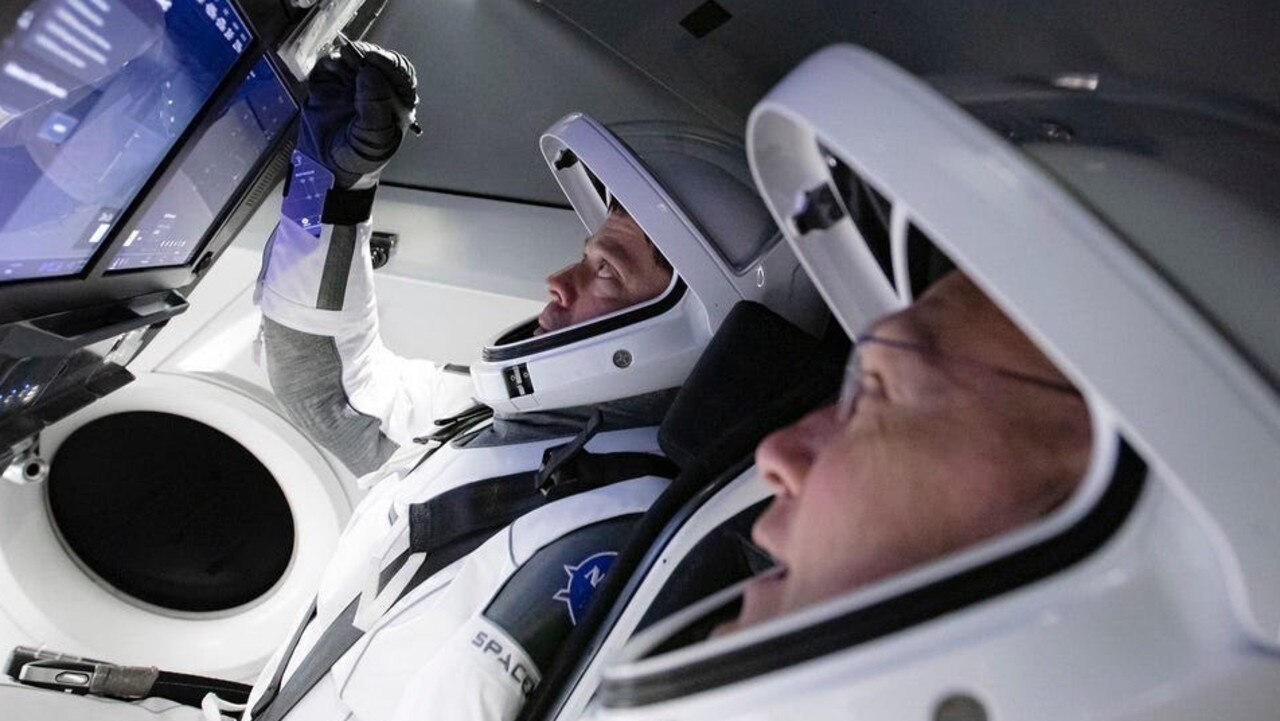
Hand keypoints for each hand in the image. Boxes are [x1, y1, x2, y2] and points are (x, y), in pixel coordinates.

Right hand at [298, 41, 417, 188]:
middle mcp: (377, 87)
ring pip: (355, 56)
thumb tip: (369, 72)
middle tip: (356, 61)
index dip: (388, 63)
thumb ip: (375, 105)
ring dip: (349, 58)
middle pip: (378, 59)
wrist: (329, 166)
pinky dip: (332, 63)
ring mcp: (353, 82)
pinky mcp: (331, 81)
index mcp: (397, 99)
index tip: (373, 61)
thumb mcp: (374, 136)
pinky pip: (333, 62)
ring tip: (344, 72)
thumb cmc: (360, 155)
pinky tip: (332, 73)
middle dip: (367, 56)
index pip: (400, 72)